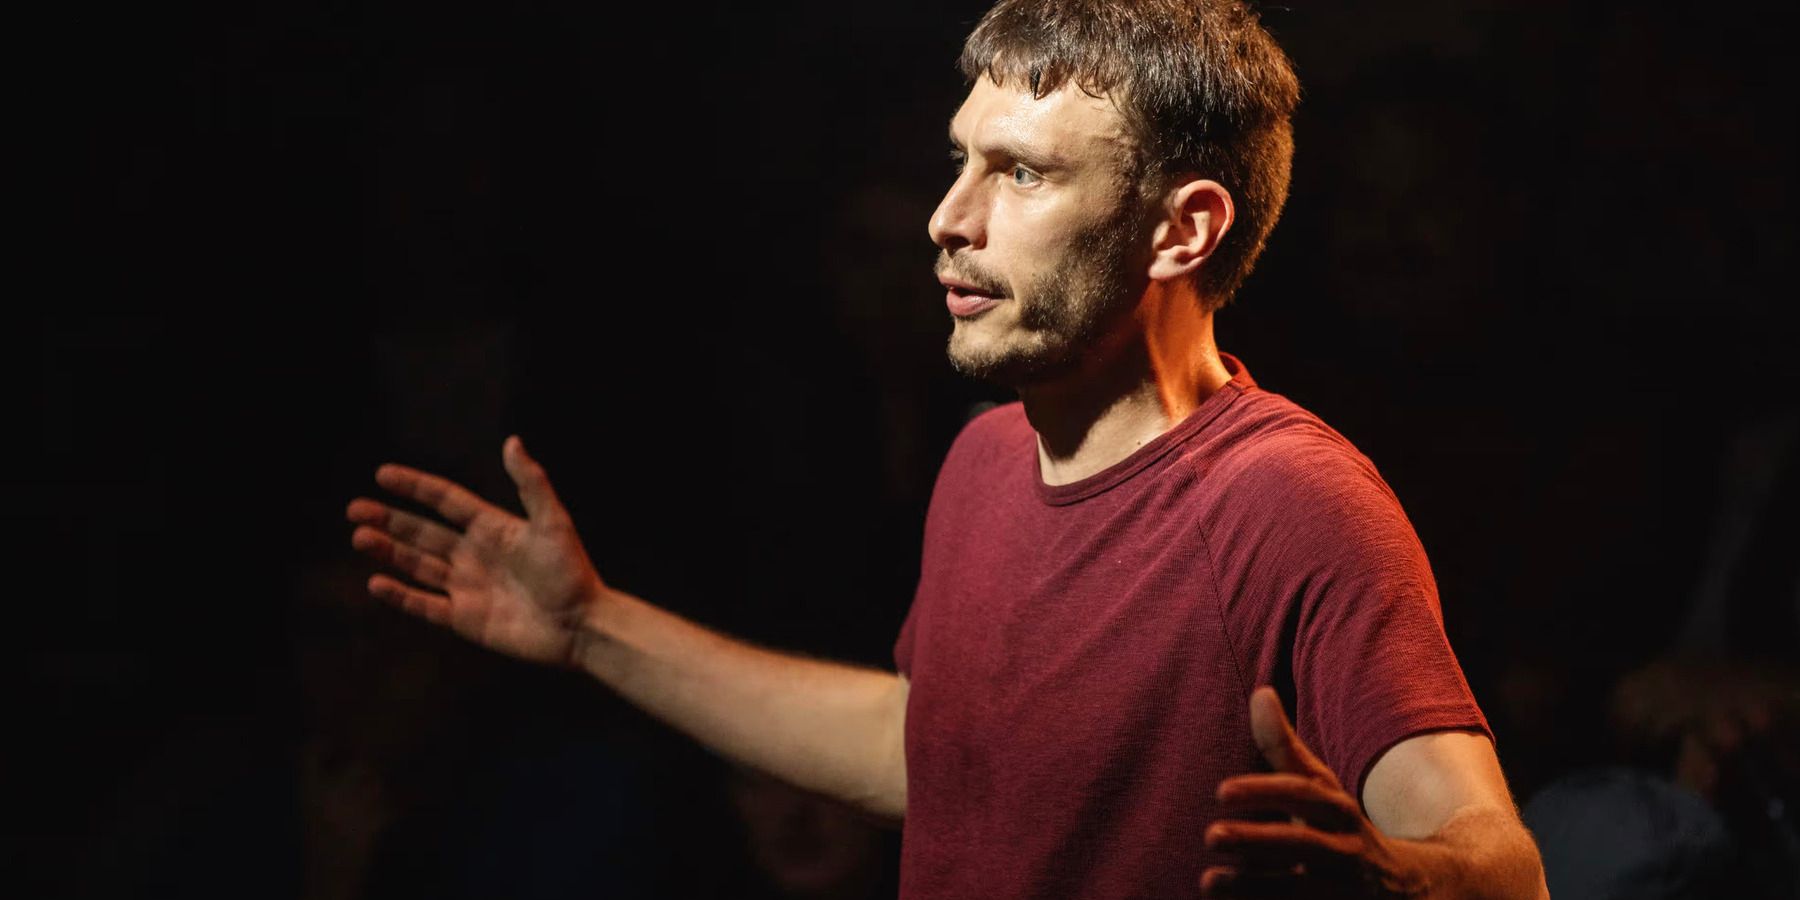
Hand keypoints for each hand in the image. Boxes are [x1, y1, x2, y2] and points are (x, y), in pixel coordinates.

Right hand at [346, 436, 604, 667]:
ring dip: (388, 551)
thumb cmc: (572, 571)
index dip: (415, 487)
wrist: (581, 625)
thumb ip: (531, 484)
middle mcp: (475, 554)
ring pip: (417, 565)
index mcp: (493, 528)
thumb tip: (512, 441)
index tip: (383, 474)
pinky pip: (424, 605)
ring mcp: (467, 587)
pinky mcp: (464, 619)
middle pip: (423, 532)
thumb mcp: (554, 522)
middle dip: (389, 520)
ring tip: (359, 537)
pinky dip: (400, 595)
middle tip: (355, 509)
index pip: (445, 501)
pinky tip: (376, 581)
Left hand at [1202, 687, 1428, 898]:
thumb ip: (1284, 749)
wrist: (1409, 887)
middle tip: (1210, 836)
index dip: (1264, 792)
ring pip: (1302, 890)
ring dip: (1255, 887)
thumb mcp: (1321, 788)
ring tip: (1208, 881)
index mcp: (1339, 810)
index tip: (1220, 792)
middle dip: (1258, 842)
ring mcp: (1347, 891)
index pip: (1304, 795)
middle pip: (1304, 846)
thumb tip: (1260, 693)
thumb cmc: (1342, 828)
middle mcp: (1347, 850)